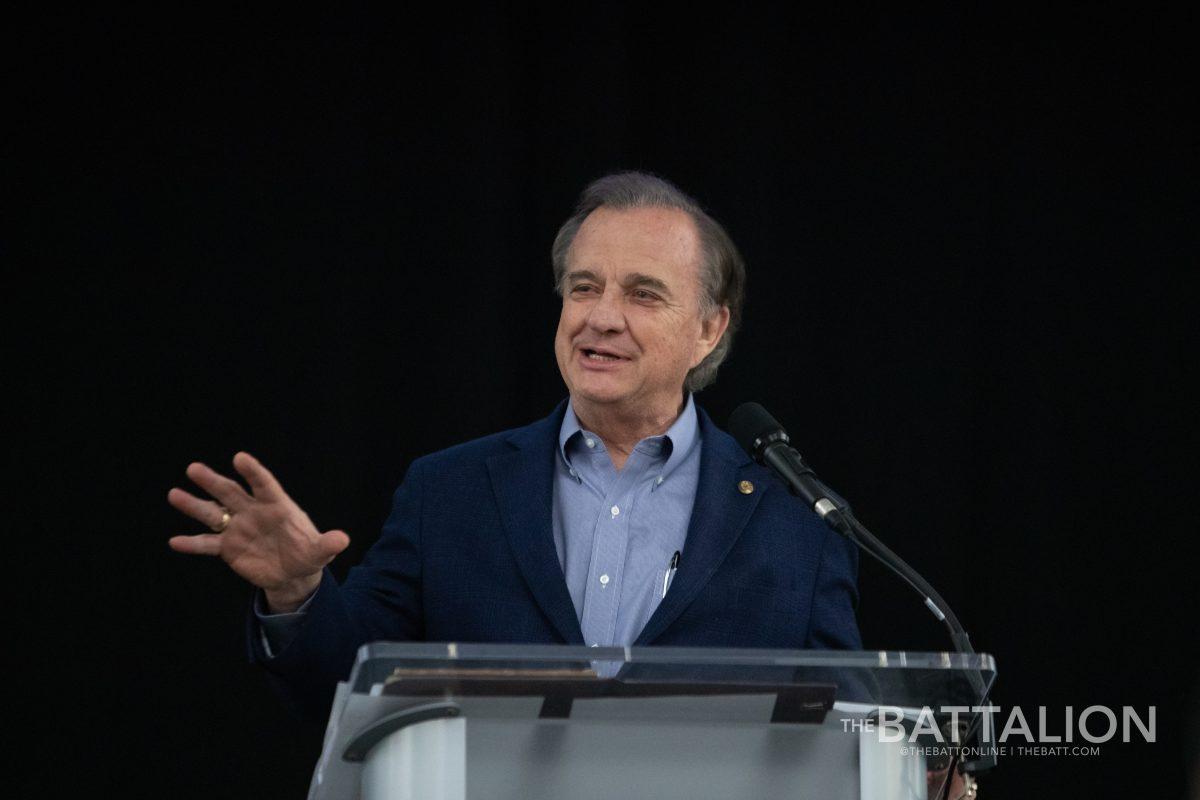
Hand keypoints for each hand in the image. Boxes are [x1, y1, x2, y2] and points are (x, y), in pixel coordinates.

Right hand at [167, 452, 349, 611]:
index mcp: (277, 505)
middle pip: (230, 493)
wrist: (293, 572)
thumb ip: (327, 544)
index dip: (253, 472)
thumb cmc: (308, 553)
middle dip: (213, 481)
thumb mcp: (320, 551)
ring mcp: (238, 528)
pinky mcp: (228, 548)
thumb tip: (343, 540)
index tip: (239, 458)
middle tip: (193, 468)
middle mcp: (253, 512)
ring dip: (194, 505)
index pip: (264, 484)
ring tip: (174, 494)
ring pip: (213, 513)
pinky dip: (192, 543)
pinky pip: (207, 544)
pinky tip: (175, 541)